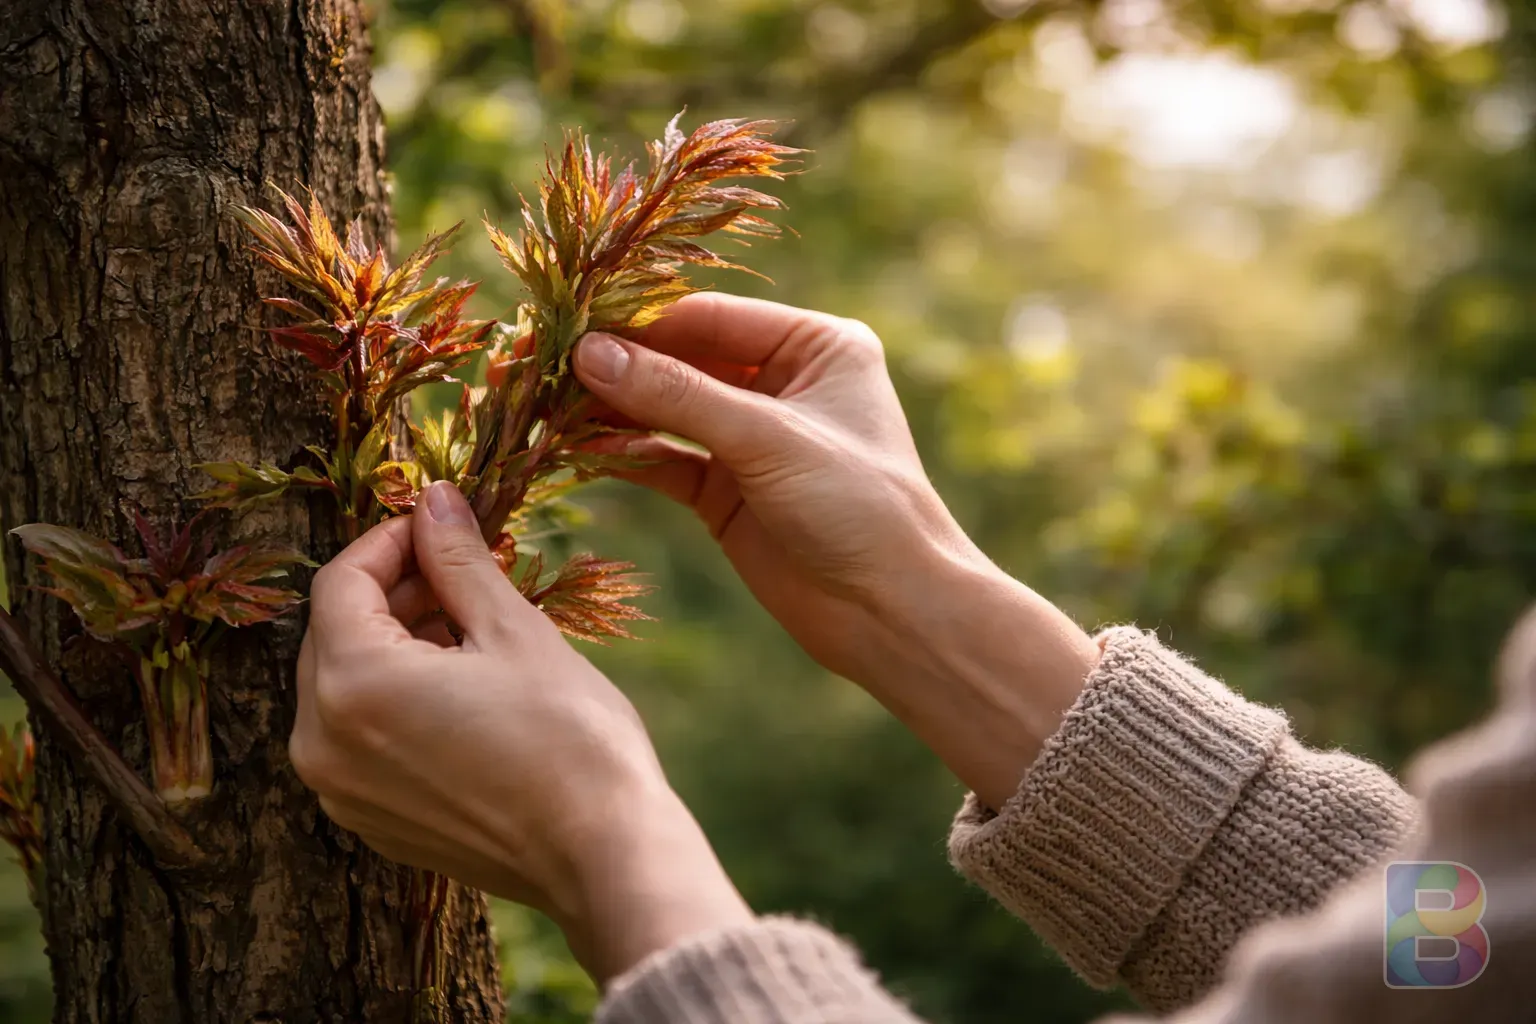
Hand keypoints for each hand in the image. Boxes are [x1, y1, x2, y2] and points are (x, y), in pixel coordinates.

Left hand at [288, 481, 752, 981]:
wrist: (602, 854)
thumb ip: (459, 561)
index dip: (389, 541)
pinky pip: (361, 739)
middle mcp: (323, 744)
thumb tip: (434, 499)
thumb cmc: (569, 738)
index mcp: (354, 685)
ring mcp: (342, 792)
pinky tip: (462, 687)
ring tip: (471, 627)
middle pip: (333, 634)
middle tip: (462, 570)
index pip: (341, 582)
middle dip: (393, 591)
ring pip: (344, 687)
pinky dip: (396, 699)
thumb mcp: (514, 631)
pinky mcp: (370, 823)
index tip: (440, 524)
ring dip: (395, 644)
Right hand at [572, 294, 1100, 808]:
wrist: (892, 612)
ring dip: (613, 410)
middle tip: (543, 364)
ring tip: (547, 407)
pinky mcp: (728, 491)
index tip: (571, 326)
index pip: (710, 317)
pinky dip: (625, 454)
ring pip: (666, 410)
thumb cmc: (858, 507)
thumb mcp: (767, 440)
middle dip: (618, 366)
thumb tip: (589, 353)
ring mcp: (751, 438)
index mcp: (816, 345)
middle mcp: (783, 382)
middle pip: (681, 360)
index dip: (640, 323)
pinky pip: (666, 459)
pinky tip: (578, 448)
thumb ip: (677, 396)